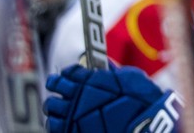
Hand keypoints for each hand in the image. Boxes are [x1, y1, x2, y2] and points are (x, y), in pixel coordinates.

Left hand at [44, 64, 182, 132]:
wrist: (144, 126)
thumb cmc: (141, 100)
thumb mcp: (130, 77)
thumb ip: (113, 72)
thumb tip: (105, 67)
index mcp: (89, 79)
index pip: (68, 71)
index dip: (69, 72)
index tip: (70, 74)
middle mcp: (77, 96)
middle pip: (55, 86)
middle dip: (57, 85)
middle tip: (61, 86)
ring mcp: (72, 116)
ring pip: (50, 108)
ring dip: (55, 105)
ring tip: (61, 107)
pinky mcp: (72, 131)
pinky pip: (54, 127)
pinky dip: (57, 123)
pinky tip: (65, 122)